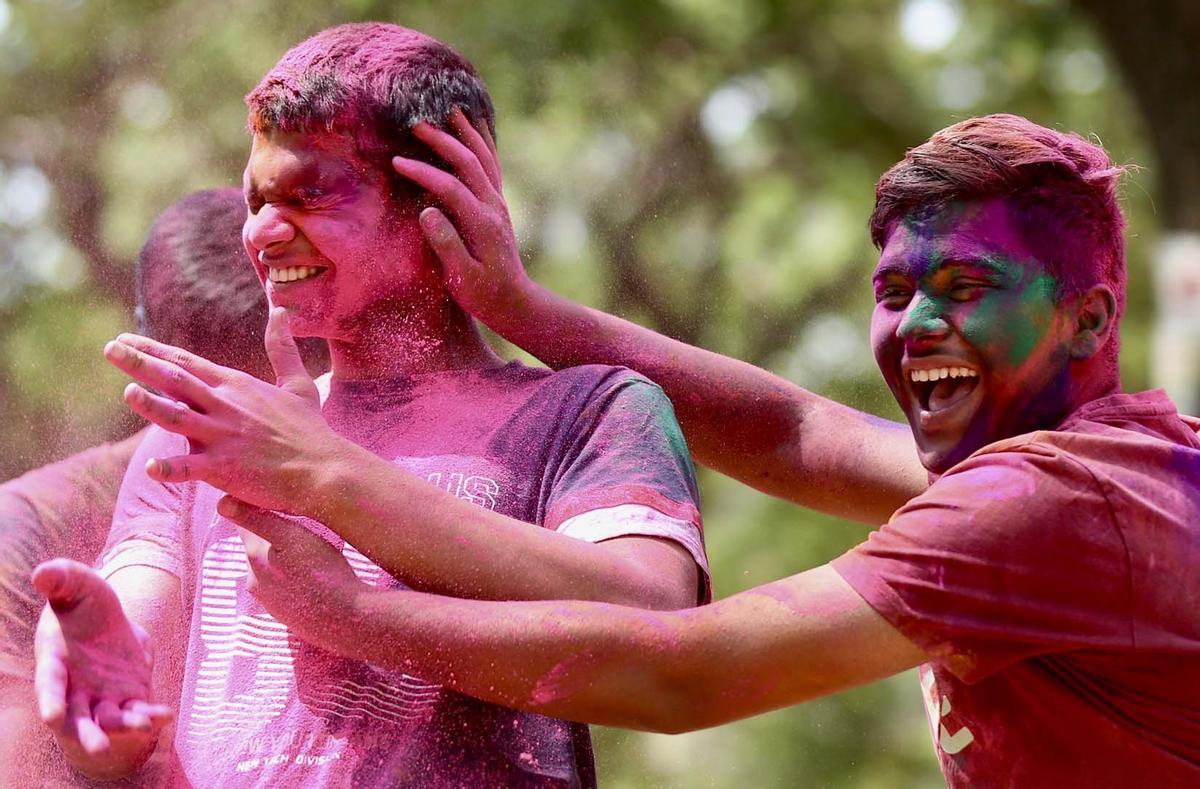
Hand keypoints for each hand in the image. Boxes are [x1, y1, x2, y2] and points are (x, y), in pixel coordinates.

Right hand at [31, 560, 170, 775]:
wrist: (106, 620)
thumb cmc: (82, 602)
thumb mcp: (75, 584)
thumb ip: (60, 579)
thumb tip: (42, 572)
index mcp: (54, 662)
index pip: (49, 684)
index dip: (50, 699)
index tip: (52, 716)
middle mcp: (73, 688)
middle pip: (75, 719)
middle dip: (86, 734)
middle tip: (100, 749)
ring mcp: (99, 696)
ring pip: (107, 720)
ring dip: (123, 728)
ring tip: (143, 727)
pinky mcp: (125, 697)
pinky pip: (136, 711)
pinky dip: (150, 715)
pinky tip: (166, 715)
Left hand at [104, 307, 346, 514]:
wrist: (326, 468)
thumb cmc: (310, 430)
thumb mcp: (296, 383)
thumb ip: (282, 348)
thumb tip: (281, 311)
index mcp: (236, 387)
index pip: (187, 363)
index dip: (153, 350)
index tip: (125, 338)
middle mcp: (226, 406)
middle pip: (176, 381)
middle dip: (140, 364)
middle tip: (110, 348)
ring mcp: (225, 437)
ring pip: (179, 418)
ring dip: (152, 406)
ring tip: (126, 392)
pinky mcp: (228, 468)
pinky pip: (193, 468)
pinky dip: (172, 468)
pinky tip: (151, 468)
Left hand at [218, 496, 363, 643]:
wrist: (345, 619)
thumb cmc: (321, 571)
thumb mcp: (291, 536)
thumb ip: (257, 519)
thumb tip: (222, 502)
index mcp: (253, 558)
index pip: (245, 527)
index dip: (256, 512)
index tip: (270, 503)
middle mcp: (254, 581)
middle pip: (260, 550)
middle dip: (275, 539)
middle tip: (301, 530)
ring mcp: (270, 603)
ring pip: (273, 571)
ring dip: (287, 562)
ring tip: (312, 557)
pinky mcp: (286, 616)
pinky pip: (286, 591)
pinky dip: (296, 582)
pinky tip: (315, 581)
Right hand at [392, 106, 532, 320]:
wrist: (513, 300)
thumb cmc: (483, 295)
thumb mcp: (462, 279)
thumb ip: (446, 245)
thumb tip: (426, 213)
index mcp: (482, 224)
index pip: (451, 188)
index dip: (424, 173)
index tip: (397, 162)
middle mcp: (493, 207)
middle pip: (469, 162)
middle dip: (442, 140)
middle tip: (416, 123)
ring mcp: (497, 202)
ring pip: (484, 157)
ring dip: (466, 132)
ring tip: (448, 109)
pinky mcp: (497, 203)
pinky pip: (492, 164)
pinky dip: (483, 142)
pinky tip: (474, 127)